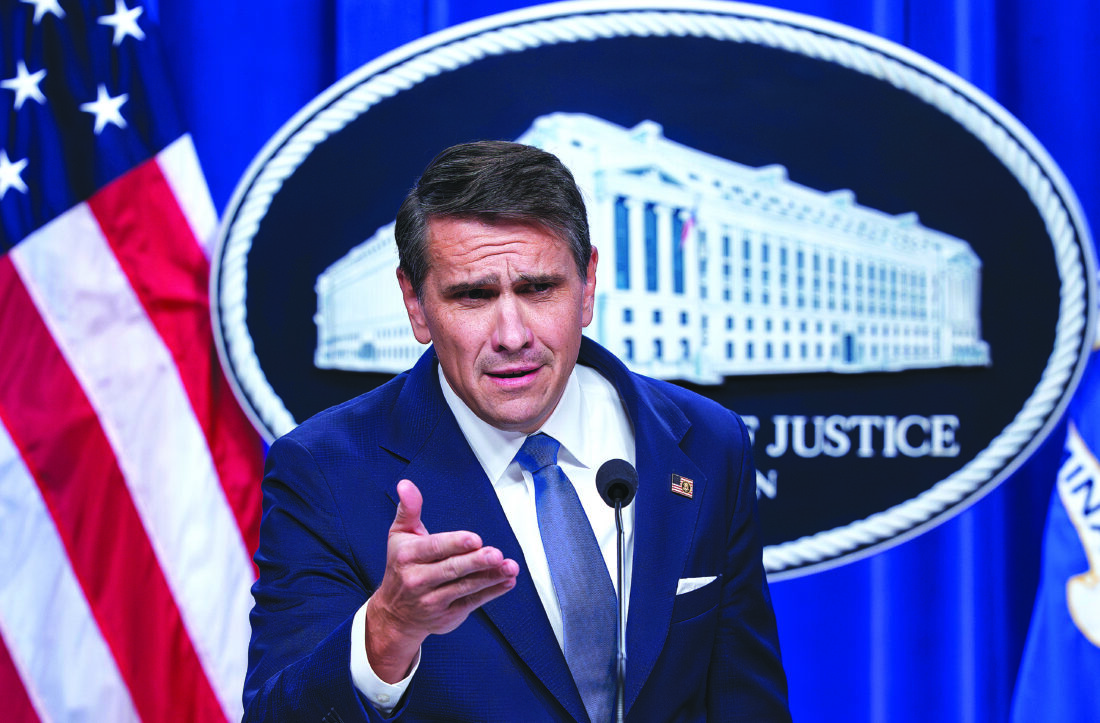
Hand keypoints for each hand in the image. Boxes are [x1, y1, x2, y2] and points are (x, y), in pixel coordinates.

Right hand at [365, 479, 519, 681]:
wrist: (394, 615)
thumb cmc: (401, 567)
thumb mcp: (399, 536)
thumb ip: (408, 509)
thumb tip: (406, 484)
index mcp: (408, 557)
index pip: (434, 548)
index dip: (455, 543)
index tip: (475, 539)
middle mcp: (418, 580)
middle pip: (451, 569)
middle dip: (476, 562)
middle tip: (496, 554)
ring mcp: (433, 601)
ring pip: (465, 587)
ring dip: (490, 577)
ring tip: (510, 568)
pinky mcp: (448, 615)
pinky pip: (472, 603)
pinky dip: (492, 592)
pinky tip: (507, 582)